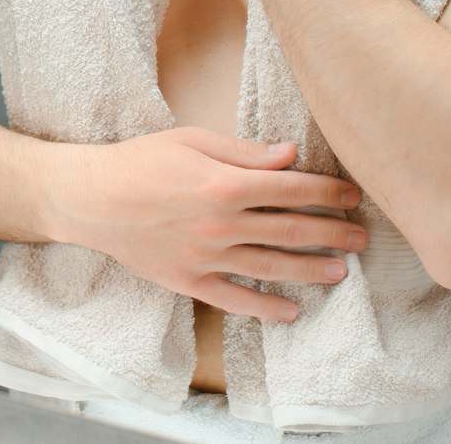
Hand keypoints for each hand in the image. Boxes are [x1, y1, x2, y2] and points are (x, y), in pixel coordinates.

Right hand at [54, 127, 366, 322]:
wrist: (89, 198)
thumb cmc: (139, 160)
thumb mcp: (191, 140)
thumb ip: (244, 151)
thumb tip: (291, 155)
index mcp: (224, 185)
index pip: (293, 190)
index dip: (329, 193)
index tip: (352, 196)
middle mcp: (222, 226)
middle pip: (291, 230)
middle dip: (332, 232)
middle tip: (361, 236)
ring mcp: (207, 258)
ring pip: (273, 268)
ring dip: (312, 270)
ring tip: (342, 272)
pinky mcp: (189, 281)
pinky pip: (235, 300)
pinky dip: (266, 307)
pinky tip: (292, 310)